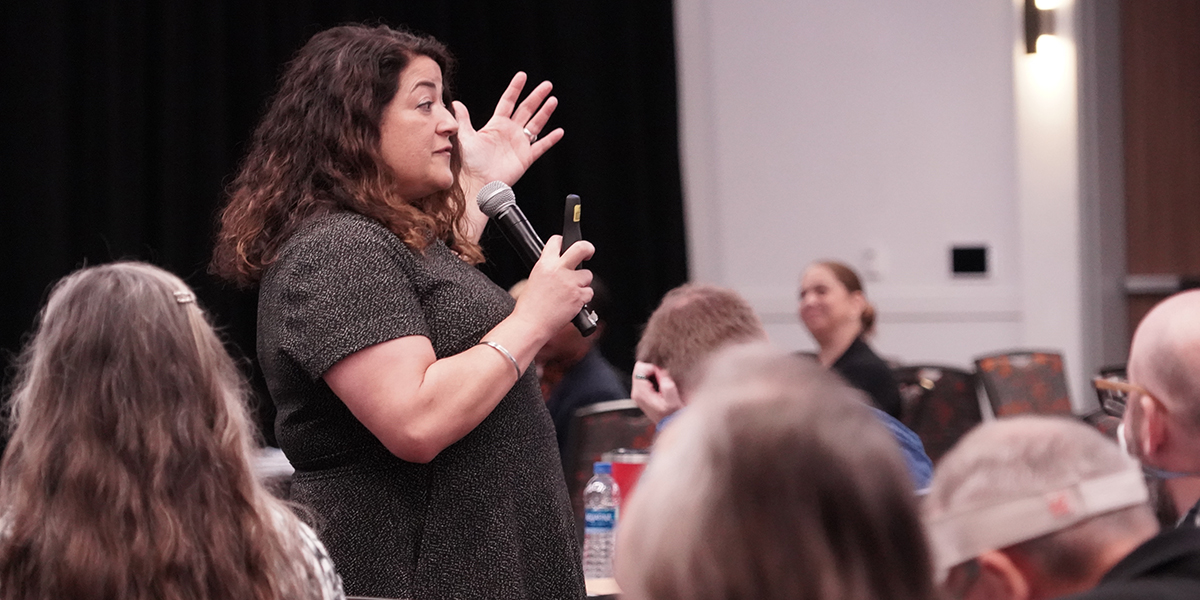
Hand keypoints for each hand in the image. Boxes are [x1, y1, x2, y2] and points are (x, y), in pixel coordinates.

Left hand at [454, 72, 564, 195]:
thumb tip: (455, 103)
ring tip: (553, 100)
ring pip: (535, 124)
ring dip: (545, 113)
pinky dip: (550, 140)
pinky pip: (540, 147)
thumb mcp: (465, 137)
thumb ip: (463, 119)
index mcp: (496, 125)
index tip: (522, 76)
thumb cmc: (468, 163)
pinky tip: (558, 132)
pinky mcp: (525, 158)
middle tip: (546, 85)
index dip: (515, 89)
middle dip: (536, 97)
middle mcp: (509, 132)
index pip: (508, 102)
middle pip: (526, 110)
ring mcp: (518, 144)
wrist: (476, 183)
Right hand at [511, 235, 593, 339]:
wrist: (530, 324)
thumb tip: (561, 267)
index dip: (562, 242)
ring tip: (569, 293)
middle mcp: (559, 270)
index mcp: (544, 264)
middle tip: (588, 252)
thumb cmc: (529, 307)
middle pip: (581, 248)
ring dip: (582, 283)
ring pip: (587, 275)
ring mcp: (570, 283)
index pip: (556, 241)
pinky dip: (583, 298)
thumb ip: (549, 270)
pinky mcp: (579, 296)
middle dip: (587, 248)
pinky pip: (589, 293)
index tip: (566, 244)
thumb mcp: (534, 279)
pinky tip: (571, 303)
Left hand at [631, 362, 683, 424]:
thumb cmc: (672, 413)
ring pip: (641, 372)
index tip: (662, 376)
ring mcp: (637, 393)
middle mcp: (635, 392)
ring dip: (653, 375)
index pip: (641, 368)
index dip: (653, 368)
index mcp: (640, 392)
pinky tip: (660, 387)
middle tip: (663, 380)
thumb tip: (659, 370)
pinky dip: (653, 379)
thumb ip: (666, 382)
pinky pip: (644, 378)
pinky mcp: (641, 394)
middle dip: (653, 371)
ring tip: (662, 385)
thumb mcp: (673, 399)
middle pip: (639, 369)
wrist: (670, 423)